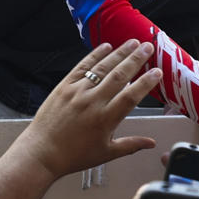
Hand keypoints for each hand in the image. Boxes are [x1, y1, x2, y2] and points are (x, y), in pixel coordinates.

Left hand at [13, 42, 163, 179]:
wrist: (41, 152)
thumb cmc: (73, 156)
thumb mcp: (106, 154)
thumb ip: (131, 145)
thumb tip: (151, 143)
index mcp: (105, 119)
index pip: (131, 96)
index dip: (146, 82)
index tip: (157, 72)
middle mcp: (92, 102)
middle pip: (119, 76)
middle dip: (136, 59)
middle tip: (148, 47)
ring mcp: (77, 92)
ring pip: (102, 68)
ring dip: (119, 53)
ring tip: (132, 43)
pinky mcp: (64, 86)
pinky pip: (82, 67)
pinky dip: (95, 55)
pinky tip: (106, 47)